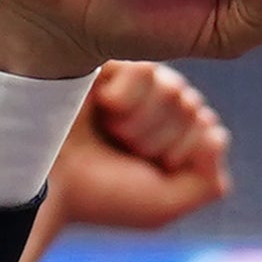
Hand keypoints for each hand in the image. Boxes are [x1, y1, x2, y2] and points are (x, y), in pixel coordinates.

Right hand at [51, 61, 235, 232]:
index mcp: (174, 133)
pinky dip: (123, 100)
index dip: (175, 158)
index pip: (208, 132)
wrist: (43, 177)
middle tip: (117, 150)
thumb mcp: (163, 205)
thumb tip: (218, 135)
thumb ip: (208, 181)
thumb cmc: (97, 193)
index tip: (138, 169)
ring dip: (137, 123)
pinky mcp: (109, 57)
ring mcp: (132, 77)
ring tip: (106, 130)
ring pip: (172, 90)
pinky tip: (98, 107)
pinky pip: (145, 72)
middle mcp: (156, 100)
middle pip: (191, 108)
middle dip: (155, 141)